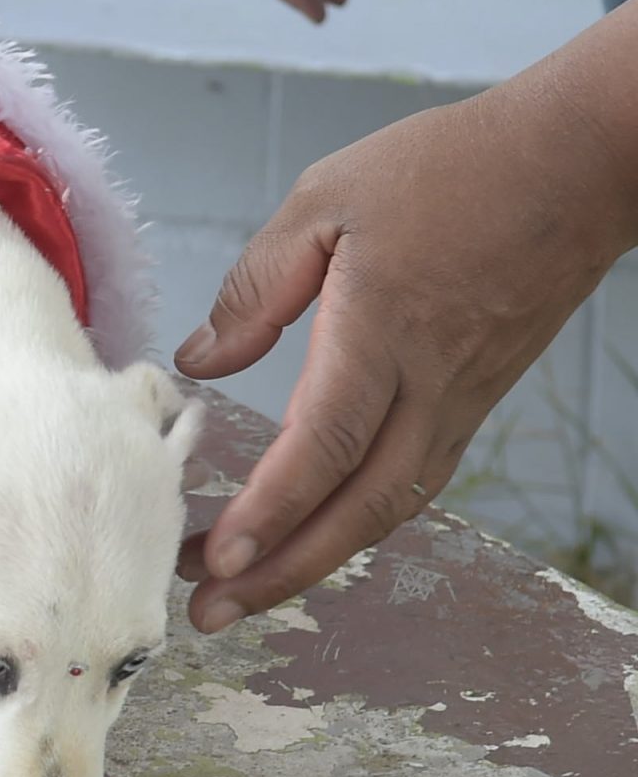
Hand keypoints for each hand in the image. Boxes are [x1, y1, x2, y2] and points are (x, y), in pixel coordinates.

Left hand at [173, 83, 631, 630]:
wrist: (576, 164)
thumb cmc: (449, 168)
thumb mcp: (327, 201)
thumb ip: (257, 285)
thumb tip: (199, 362)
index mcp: (385, 332)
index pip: (323, 445)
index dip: (270, 510)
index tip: (217, 557)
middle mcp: (431, 385)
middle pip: (356, 506)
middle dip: (280, 570)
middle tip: (208, 612)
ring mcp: (461, 400)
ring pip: (388, 506)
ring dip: (314, 556)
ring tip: (243, 589)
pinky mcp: (474, 398)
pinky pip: (411, 479)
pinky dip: (357, 521)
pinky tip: (312, 534)